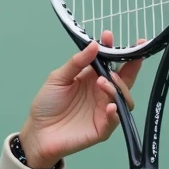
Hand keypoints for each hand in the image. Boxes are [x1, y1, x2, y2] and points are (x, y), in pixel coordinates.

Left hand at [19, 31, 145, 168]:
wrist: (38, 132)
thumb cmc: (47, 104)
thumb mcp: (58, 78)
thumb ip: (76, 63)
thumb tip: (94, 45)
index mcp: (92, 78)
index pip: (111, 63)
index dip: (116, 50)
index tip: (111, 37)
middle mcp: (102, 93)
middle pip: (124, 79)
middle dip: (130, 68)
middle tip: (119, 63)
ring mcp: (104, 111)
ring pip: (124, 98)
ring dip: (118, 89)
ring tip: (103, 83)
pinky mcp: (102, 128)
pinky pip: (115, 120)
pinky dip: (116, 113)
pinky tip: (111, 106)